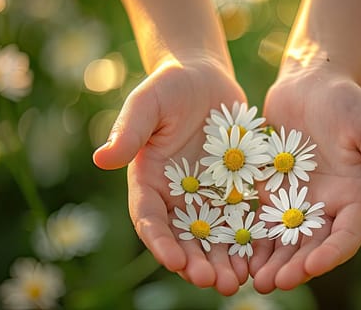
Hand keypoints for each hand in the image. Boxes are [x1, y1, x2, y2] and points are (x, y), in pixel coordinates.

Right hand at [93, 55, 247, 294]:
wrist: (204, 78)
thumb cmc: (169, 86)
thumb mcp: (147, 103)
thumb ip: (130, 131)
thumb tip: (100, 159)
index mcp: (149, 182)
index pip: (150, 219)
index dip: (160, 242)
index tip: (174, 261)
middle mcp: (176, 197)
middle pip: (184, 238)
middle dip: (197, 262)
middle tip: (215, 282)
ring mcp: (206, 195)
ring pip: (214, 236)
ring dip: (224, 260)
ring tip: (238, 281)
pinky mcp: (233, 189)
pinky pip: (241, 217)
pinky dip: (249, 238)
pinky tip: (260, 256)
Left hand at [250, 64, 360, 292]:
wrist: (310, 83)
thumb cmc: (346, 102)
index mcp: (353, 197)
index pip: (345, 236)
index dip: (330, 254)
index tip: (311, 266)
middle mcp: (325, 205)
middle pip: (310, 246)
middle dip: (293, 266)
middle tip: (271, 283)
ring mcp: (296, 199)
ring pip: (283, 240)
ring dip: (270, 261)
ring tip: (251, 279)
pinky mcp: (270, 190)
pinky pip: (260, 219)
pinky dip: (251, 238)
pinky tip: (235, 252)